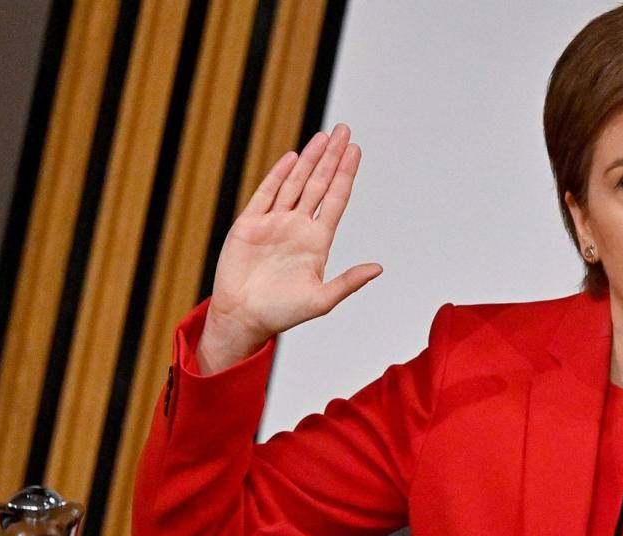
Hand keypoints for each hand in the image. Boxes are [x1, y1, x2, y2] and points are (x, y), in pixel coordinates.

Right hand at [198, 123, 381, 373]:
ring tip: (323, 136)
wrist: (244, 318)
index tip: (356, 151)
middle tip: (344, 131)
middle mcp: (298, 226)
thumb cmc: (283, 312)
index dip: (346, 175)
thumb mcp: (322, 300)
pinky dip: (279, 175)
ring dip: (309, 159)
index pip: (336, 199)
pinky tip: (292, 158)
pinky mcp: (250, 224)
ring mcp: (274, 222)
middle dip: (331, 157)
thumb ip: (349, 282)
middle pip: (319, 184)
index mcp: (317, 241)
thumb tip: (378, 268)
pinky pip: (266, 194)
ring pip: (295, 183)